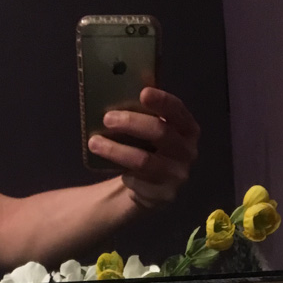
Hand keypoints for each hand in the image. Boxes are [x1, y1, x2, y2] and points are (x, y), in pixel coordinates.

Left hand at [87, 87, 199, 209]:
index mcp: (188, 129)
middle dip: (131, 122)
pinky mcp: (165, 195)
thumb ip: (145, 114)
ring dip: (116, 150)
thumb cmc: (149, 149)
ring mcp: (178, 175)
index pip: (177, 110)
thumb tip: (119, 87)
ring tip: (94, 143)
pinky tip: (115, 170)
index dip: (162, 100)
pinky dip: (124, 173)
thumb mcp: (151, 131)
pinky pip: (139, 182)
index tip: (142, 93)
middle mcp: (188, 151)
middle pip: (160, 132)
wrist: (152, 188)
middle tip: (107, 118)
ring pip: (144, 160)